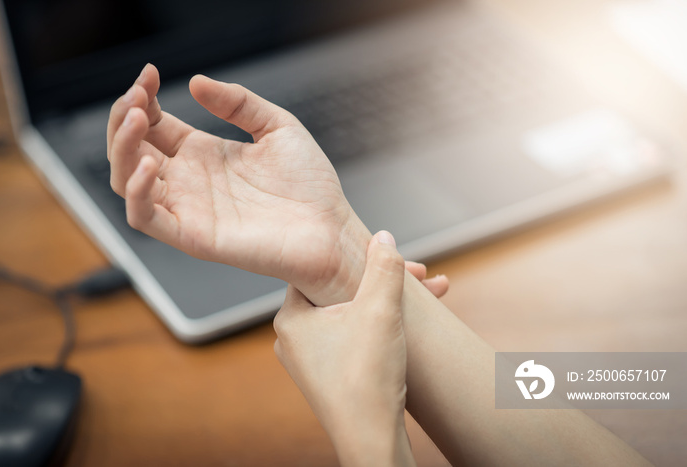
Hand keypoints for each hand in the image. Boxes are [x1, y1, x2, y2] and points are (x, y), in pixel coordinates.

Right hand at [107, 64, 369, 304]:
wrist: (331, 229)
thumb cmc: (310, 186)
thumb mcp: (278, 126)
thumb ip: (239, 102)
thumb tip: (196, 81)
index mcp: (204, 153)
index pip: (153, 123)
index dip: (143, 97)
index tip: (150, 73)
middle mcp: (189, 180)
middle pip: (130, 148)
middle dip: (124, 116)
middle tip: (138, 95)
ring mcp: (188, 207)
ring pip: (125, 180)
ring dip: (121, 147)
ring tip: (137, 118)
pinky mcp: (192, 235)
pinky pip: (144, 218)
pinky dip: (134, 191)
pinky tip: (145, 164)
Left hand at [273, 231, 414, 466]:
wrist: (372, 441)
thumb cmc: (366, 378)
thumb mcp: (380, 310)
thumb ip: (384, 268)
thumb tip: (383, 238)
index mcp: (290, 318)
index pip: (320, 270)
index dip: (360, 258)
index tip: (394, 258)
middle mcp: (293, 339)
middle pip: (343, 291)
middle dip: (387, 282)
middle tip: (423, 276)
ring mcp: (311, 361)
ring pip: (353, 315)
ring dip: (390, 304)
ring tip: (429, 296)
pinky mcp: (330, 377)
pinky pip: (355, 339)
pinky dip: (381, 328)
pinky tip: (409, 325)